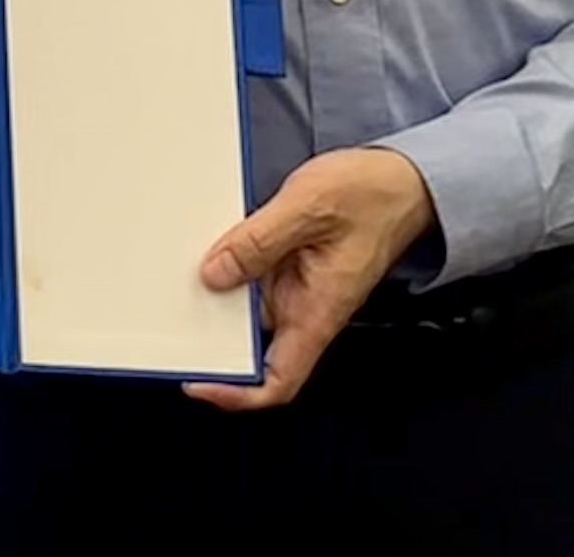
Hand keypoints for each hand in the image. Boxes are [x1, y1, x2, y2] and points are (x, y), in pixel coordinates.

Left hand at [184, 146, 435, 410]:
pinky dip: (228, 263)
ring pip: (246, 306)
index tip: (200, 383)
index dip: (238, 393)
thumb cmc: (374, 196)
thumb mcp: (308, 208)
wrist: (404, 181)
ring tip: (179, 270)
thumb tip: (215, 273)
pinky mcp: (292, 264)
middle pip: (252, 345)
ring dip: (215, 293)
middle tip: (169, 313)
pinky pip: (252, 274)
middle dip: (210, 335)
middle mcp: (306, 307)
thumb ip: (259, 241)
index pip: (279, 380)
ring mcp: (298, 287)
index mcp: (318, 312)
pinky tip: (208, 242)